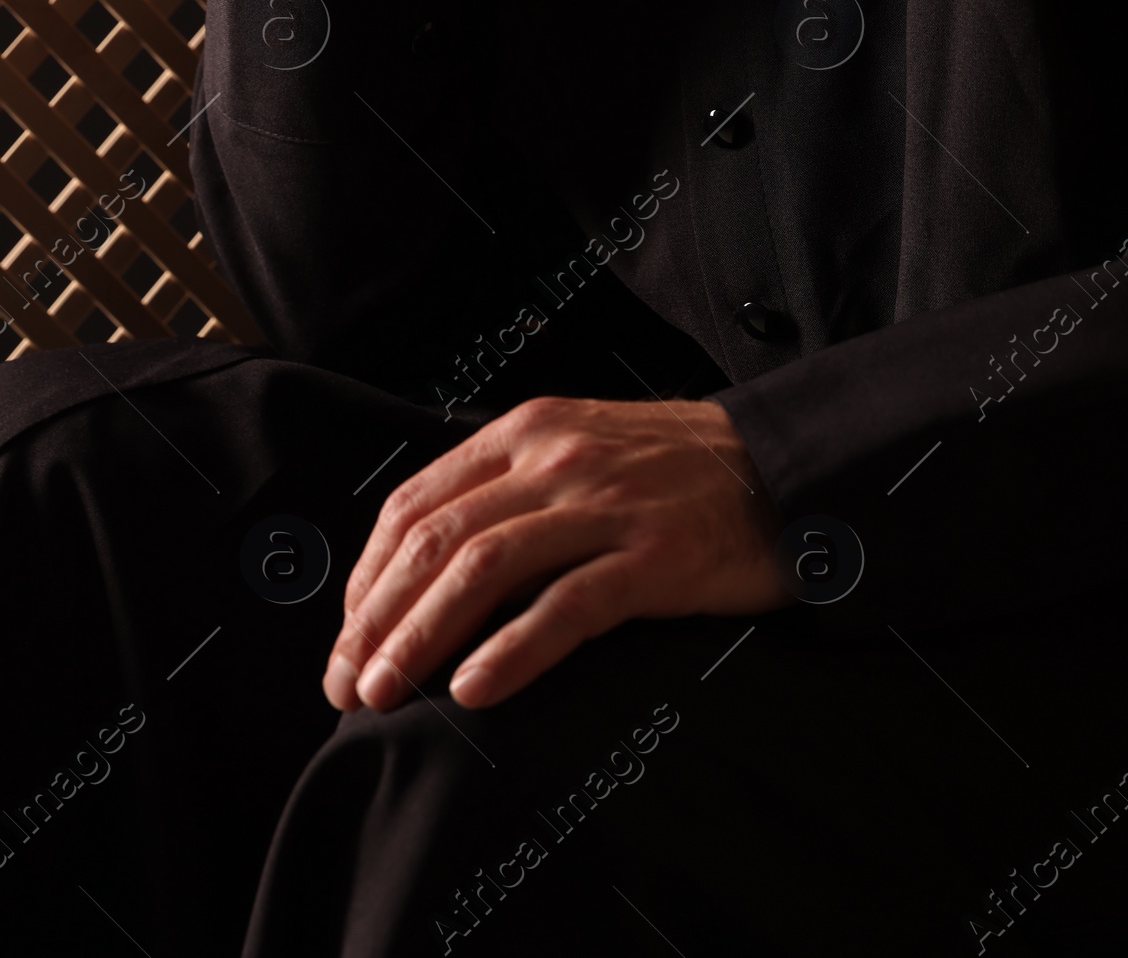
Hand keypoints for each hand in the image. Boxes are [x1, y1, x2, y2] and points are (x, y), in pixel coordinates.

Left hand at [322, 395, 791, 712]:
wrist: (783, 469)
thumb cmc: (674, 475)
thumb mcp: (579, 452)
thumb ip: (510, 489)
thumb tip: (426, 565)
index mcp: (527, 432)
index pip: (416, 503)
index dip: (366, 577)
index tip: (345, 639)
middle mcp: (555, 459)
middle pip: (437, 539)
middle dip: (377, 619)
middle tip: (345, 686)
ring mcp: (606, 505)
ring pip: (485, 568)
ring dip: (422, 638)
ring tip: (386, 696)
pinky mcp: (655, 556)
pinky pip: (568, 606)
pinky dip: (513, 650)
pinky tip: (475, 691)